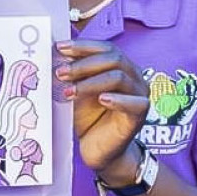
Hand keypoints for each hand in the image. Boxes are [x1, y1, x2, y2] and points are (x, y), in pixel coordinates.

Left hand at [55, 40, 150, 174]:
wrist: (98, 149)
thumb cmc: (89, 117)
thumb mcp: (78, 90)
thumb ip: (74, 74)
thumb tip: (56, 54)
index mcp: (122, 66)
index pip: (106, 47)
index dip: (83, 46)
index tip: (60, 48)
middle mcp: (135, 76)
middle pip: (113, 58)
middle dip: (83, 64)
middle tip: (60, 73)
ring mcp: (140, 95)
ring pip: (119, 77)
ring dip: (90, 82)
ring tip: (69, 91)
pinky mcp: (140, 115)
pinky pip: (134, 103)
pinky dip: (117, 99)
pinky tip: (101, 99)